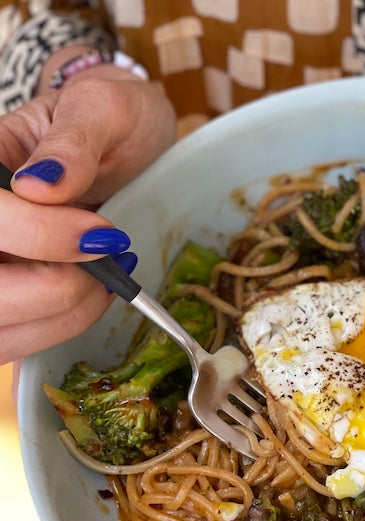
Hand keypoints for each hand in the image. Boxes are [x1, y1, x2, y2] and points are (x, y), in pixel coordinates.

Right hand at [0, 62, 174, 363]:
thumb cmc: (108, 117)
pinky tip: (90, 300)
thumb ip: (73, 140)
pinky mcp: (6, 297)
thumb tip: (41, 185)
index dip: (39, 235)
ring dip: (60, 316)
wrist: (121, 138)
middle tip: (108, 261)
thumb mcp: (99, 108)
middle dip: (53, 287)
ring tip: (106, 282)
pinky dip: (56, 328)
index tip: (102, 234)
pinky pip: (11, 338)